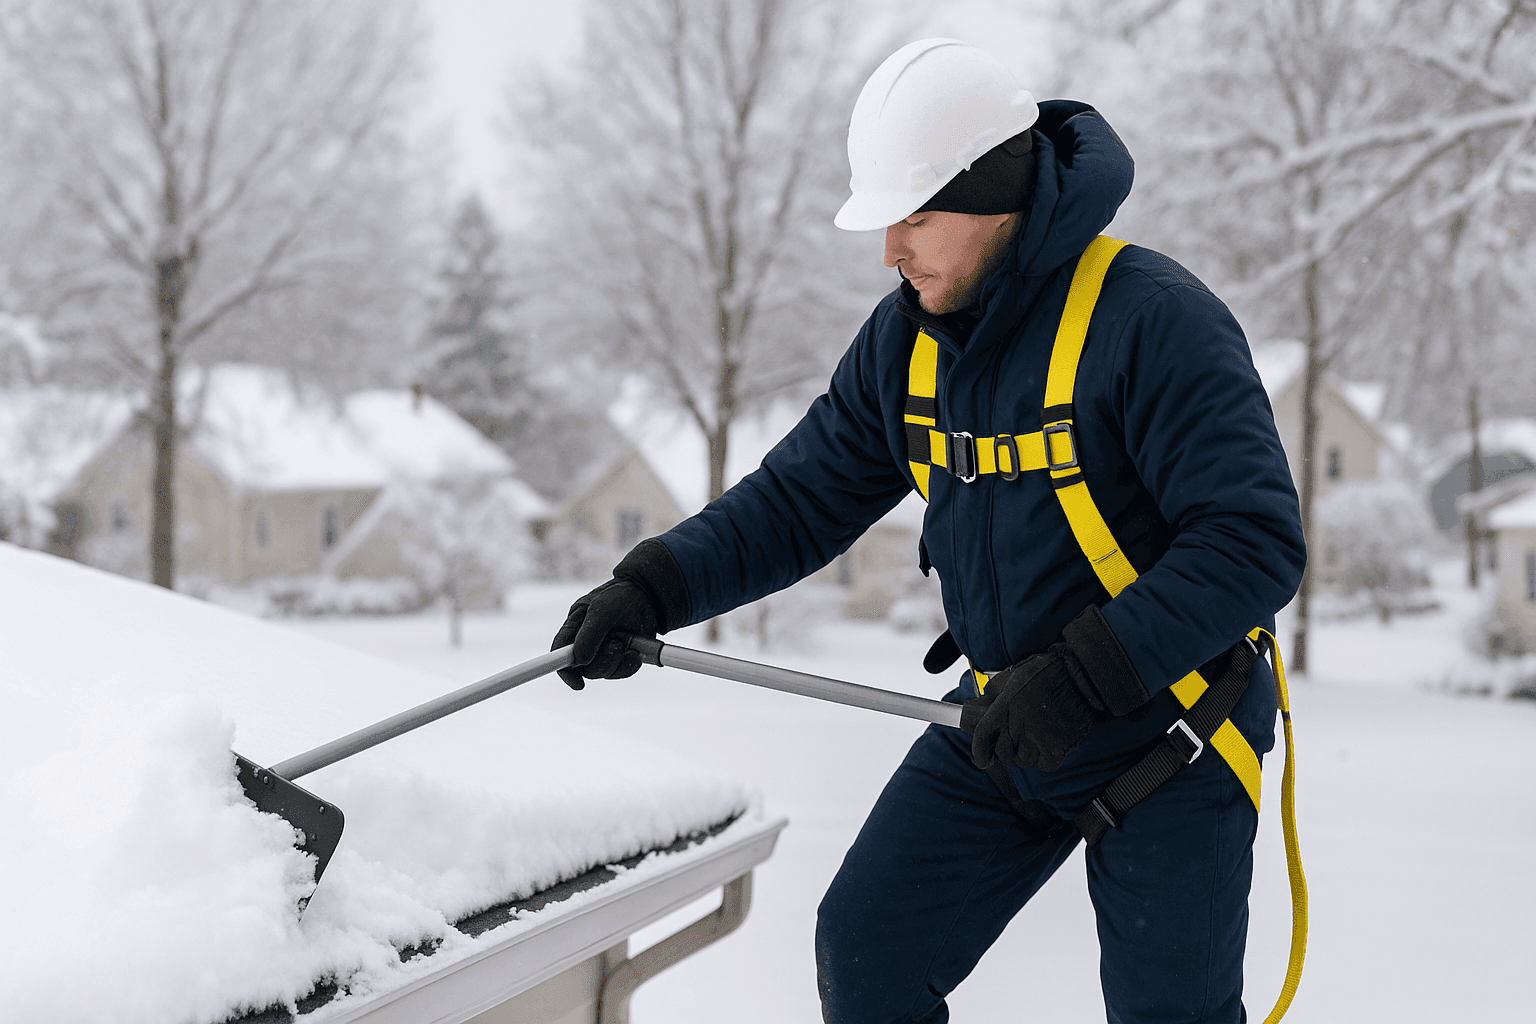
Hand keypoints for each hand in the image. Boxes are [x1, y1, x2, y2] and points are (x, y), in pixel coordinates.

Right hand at [549, 538, 691, 689]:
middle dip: (602, 661)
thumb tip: (580, 661)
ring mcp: (603, 652)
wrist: (648, 595)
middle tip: (616, 645)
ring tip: (626, 642)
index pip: (559, 652)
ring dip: (617, 661)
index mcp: (573, 628)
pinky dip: (630, 664)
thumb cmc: (619, 597)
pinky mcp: (620, 658)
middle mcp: (585, 642)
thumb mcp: (602, 610)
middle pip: (583, 668)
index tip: (577, 683)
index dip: (564, 671)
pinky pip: (621, 672)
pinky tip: (635, 650)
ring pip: (603, 672)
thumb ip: (589, 634)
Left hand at [960, 648, 1097, 770]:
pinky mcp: (1057, 746)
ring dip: (1026, 753)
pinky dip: (1046, 758)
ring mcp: (1038, 737)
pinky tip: (1050, 743)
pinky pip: (1044, 764)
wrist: (1080, 676)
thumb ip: (994, 692)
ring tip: (1036, 736)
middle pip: (1003, 752)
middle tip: (1015, 739)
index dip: (980, 752)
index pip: (983, 735)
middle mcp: (1019, 723)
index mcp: (1005, 705)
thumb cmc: (1046, 672)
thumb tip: (981, 704)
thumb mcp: (1011, 676)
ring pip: (1023, 760)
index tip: (983, 760)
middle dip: (1007, 749)